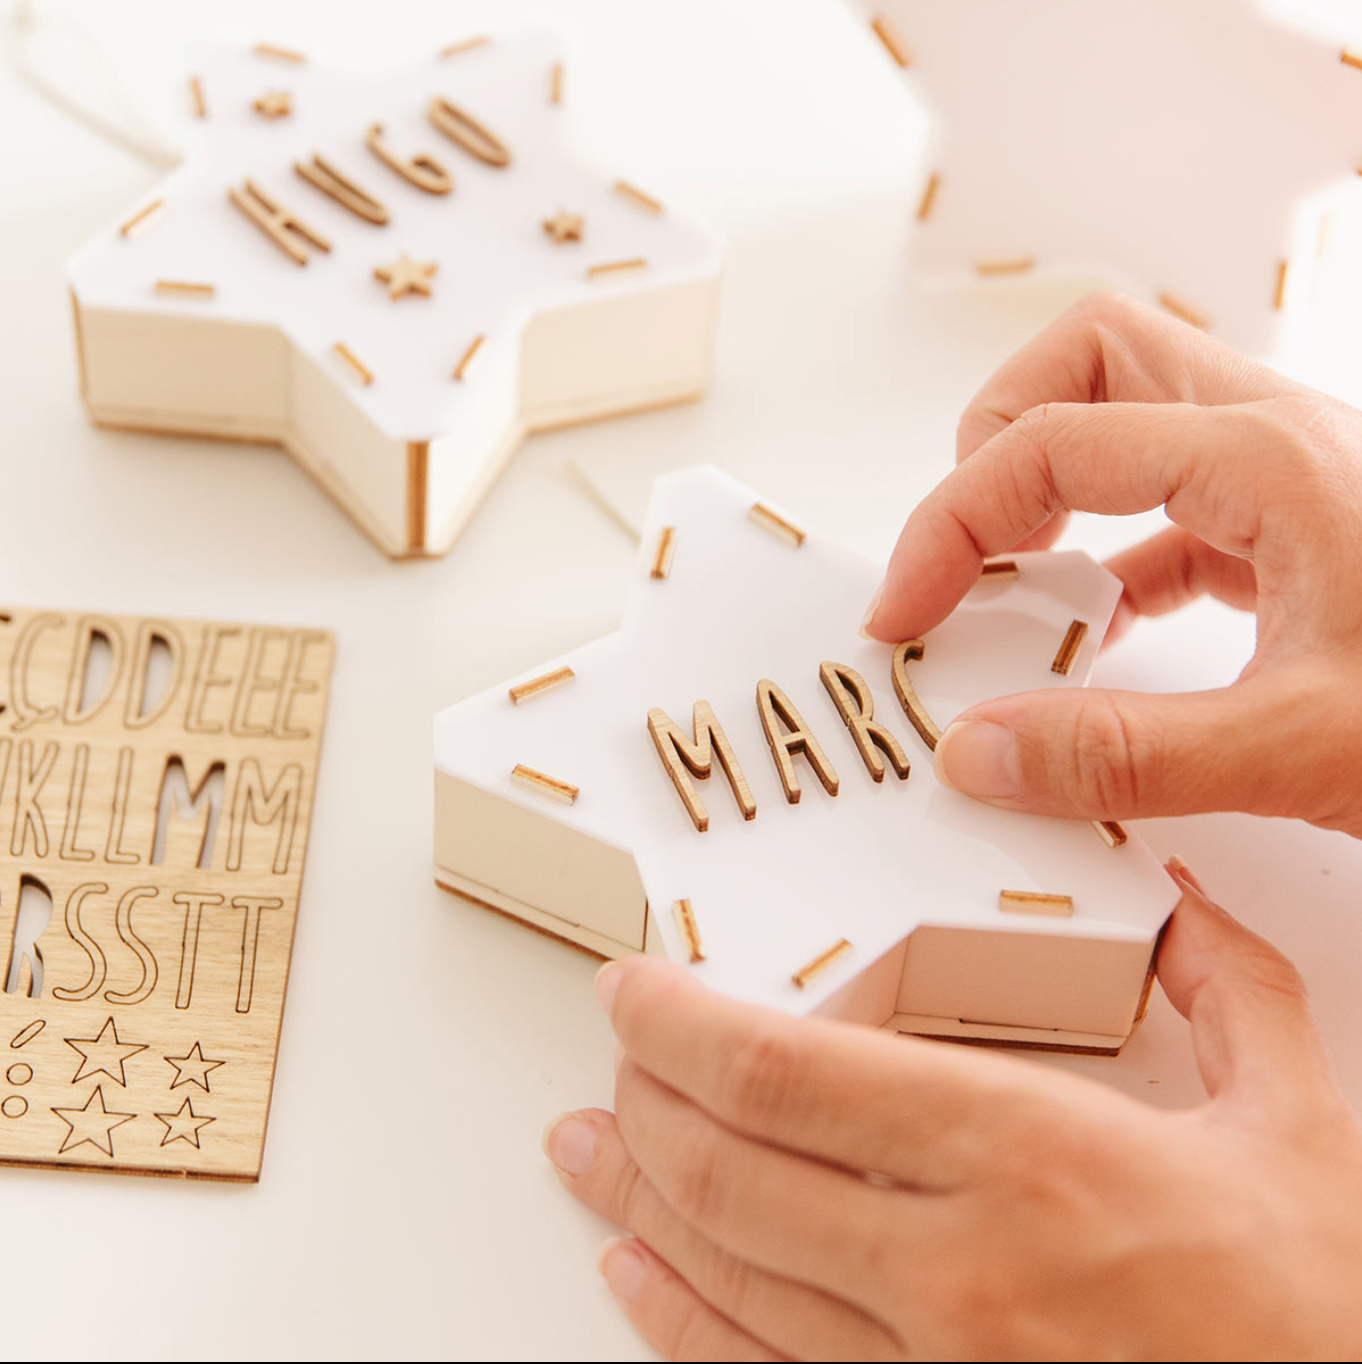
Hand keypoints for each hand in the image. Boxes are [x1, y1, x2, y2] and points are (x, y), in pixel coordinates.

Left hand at [543, 861, 1361, 1359]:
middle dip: (643, 1098)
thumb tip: (1183, 904)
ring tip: (583, 1146)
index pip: (789, 1076)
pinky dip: (678, 1320)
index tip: (632, 987)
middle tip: (609, 1049)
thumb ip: (1233, 993)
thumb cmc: (1321, 1318)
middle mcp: (956, 1270)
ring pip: (726, 1273)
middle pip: (731, 1169)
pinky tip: (638, 1277)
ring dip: (636, 1198)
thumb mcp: (1303, 1128)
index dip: (681, 1024)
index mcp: (1034, 1159)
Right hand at [861, 291, 1361, 835]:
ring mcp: (1288, 476)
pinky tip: (1096, 636)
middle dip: (996, 438)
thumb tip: (979, 753)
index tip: (904, 612)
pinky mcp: (1297, 528)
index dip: (947, 525)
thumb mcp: (1303, 749)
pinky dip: (1105, 555)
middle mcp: (1274, 438)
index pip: (1045, 444)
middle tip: (966, 548)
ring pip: (1128, 414)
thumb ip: (1124, 755)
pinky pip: (1167, 505)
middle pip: (1088, 357)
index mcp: (1267, 458)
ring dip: (1048, 486)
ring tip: (1013, 587)